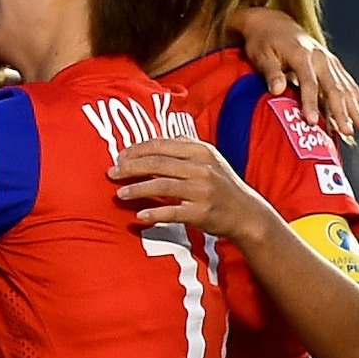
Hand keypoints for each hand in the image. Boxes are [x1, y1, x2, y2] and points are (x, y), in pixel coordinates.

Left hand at [110, 137, 271, 240]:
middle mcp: (201, 168)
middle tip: (112, 173)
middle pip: (157, 163)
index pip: (160, 145)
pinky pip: (172, 212)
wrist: (246, 213)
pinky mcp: (201, 212)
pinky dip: (154, 213)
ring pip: (162, 185)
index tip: (119, 157)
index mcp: (200, 151)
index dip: (136, 150)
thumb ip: (183, 146)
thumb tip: (150, 142)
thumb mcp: (208, 159)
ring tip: (119, 193)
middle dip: (130, 167)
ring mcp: (202, 191)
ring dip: (137, 189)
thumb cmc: (221, 184)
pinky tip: (139, 215)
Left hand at [231, 6, 358, 141]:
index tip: (312, 121)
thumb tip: (276, 90)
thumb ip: (271, 72)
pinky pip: (349, 84)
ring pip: (347, 86)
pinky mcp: (333, 64)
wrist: (273, 23)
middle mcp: (321, 57)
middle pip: (334, 87)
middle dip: (342, 111)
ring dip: (356, 108)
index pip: (308, 82)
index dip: (310, 103)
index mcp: (302, 55)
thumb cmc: (263, 41)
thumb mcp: (261, 55)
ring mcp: (330, 60)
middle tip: (348, 131)